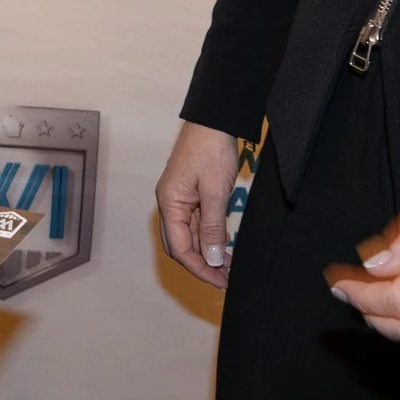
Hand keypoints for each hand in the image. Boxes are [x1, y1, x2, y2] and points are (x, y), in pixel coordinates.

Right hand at [155, 121, 241, 288]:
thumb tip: (212, 259)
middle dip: (201, 264)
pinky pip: (196, 222)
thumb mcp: (216, 192)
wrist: (214, 119)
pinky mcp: (190, 193)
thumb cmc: (211, 149)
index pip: (179, 248)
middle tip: (226, 278)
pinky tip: (223, 244)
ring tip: (229, 265)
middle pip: (180, 245)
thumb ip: (212, 228)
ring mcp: (179, 198)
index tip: (220, 281)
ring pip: (188, 235)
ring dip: (206, 252)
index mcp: (169, 203)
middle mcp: (169, 203)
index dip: (199, 268)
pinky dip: (208, 236)